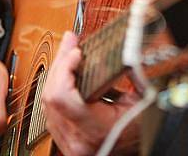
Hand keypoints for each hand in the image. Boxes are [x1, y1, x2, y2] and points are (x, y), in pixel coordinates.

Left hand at [42, 31, 140, 155]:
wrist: (135, 154)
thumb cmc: (141, 133)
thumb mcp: (141, 102)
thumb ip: (129, 76)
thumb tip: (119, 50)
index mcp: (95, 131)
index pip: (62, 97)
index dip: (64, 69)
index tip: (76, 52)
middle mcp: (76, 140)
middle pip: (51, 96)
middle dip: (60, 63)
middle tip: (70, 42)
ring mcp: (67, 143)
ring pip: (47, 103)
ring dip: (56, 75)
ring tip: (68, 54)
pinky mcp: (65, 141)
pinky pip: (51, 112)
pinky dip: (57, 89)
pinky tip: (66, 75)